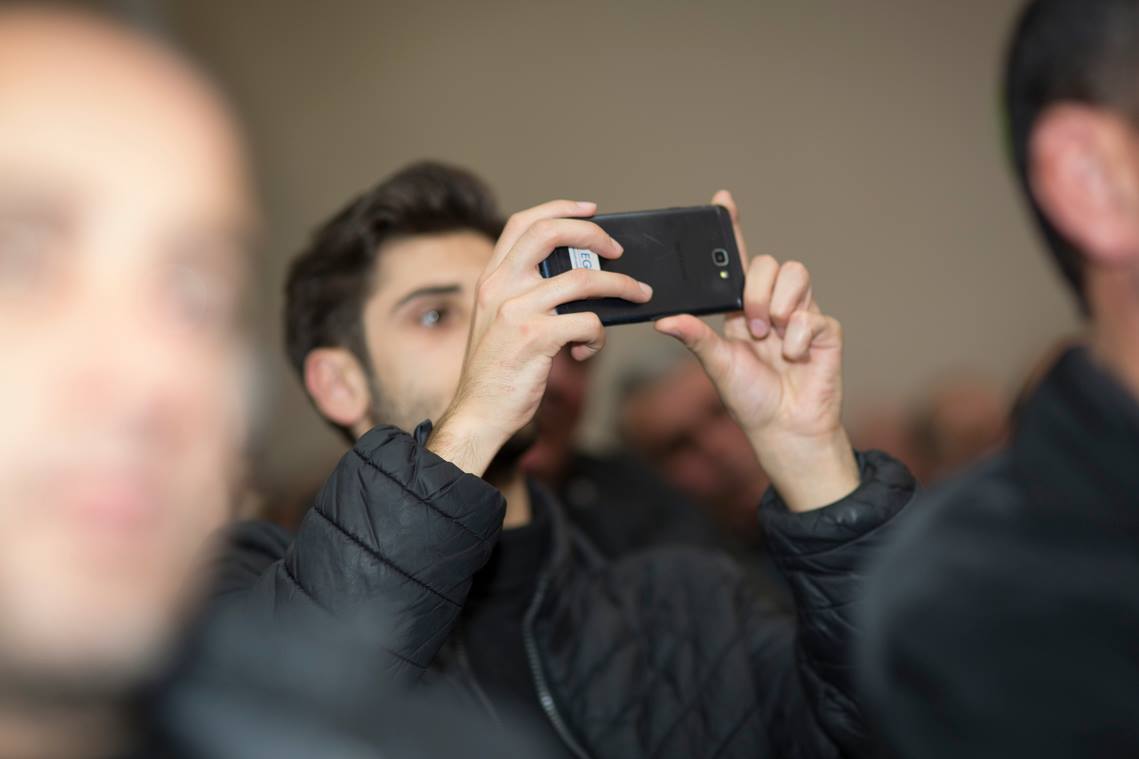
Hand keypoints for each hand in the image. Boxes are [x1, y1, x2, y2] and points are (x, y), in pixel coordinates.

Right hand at [429, 200, 651, 475]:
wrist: (477, 414)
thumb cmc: (498, 373)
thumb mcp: (502, 323)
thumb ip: (529, 297)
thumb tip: (586, 281)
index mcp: (491, 279)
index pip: (523, 223)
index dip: (560, 209)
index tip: (591, 210)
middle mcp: (500, 287)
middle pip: (550, 233)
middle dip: (593, 234)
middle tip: (618, 251)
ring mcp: (516, 310)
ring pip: (583, 279)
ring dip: (620, 286)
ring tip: (637, 295)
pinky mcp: (534, 338)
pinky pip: (587, 322)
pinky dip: (598, 335)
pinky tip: (588, 350)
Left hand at [655, 191, 858, 511]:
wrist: (784, 429)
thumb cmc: (750, 399)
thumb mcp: (715, 366)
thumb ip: (695, 339)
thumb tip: (663, 319)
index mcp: (741, 308)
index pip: (736, 260)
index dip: (732, 227)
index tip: (723, 200)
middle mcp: (772, 305)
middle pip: (768, 262)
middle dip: (756, 289)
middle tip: (750, 325)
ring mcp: (800, 315)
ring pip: (795, 273)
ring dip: (777, 303)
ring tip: (770, 335)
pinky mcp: (825, 332)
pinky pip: (814, 315)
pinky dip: (798, 336)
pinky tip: (792, 357)